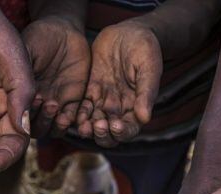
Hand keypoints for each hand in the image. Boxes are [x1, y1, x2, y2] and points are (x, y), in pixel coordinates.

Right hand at [22, 16, 90, 136]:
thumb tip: (14, 95)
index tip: (31, 99)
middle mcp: (37, 107)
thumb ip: (18, 72)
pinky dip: (76, 122)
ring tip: (61, 113)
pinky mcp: (74, 103)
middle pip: (37, 129)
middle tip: (48, 102)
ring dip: (57, 125)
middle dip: (42, 121)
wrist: (64, 32)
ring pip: (54, 129)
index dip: (24, 116)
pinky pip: (75, 120)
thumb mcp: (24, 53)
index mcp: (21, 98)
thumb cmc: (38, 38)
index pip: (19, 119)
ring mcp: (56, 107)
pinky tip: (76, 113)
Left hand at [77, 21, 160, 146]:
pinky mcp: (89, 91)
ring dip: (88, 128)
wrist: (129, 32)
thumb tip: (145, 118)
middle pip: (108, 132)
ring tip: (83, 126)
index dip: (122, 132)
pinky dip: (77, 114)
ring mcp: (103, 101)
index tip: (116, 126)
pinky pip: (82, 108)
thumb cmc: (145, 49)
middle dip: (103, 134)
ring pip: (93, 123)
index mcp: (136, 108)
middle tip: (98, 126)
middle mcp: (118, 109)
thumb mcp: (149, 68)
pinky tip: (71, 114)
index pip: (129, 129)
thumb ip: (146, 93)